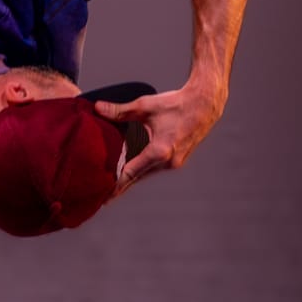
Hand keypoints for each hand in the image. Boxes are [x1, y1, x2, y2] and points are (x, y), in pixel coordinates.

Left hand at [93, 82, 222, 196]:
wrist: (204, 105)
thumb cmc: (176, 104)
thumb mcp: (145, 106)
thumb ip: (120, 111)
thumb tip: (98, 108)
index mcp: (159, 151)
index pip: (131, 172)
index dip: (116, 184)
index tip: (103, 196)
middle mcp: (168, 162)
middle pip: (138, 177)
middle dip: (121, 186)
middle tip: (103, 197)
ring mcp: (174, 163)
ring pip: (146, 173)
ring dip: (131, 178)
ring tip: (113, 187)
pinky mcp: (177, 160)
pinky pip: (155, 168)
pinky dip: (142, 170)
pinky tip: (131, 171)